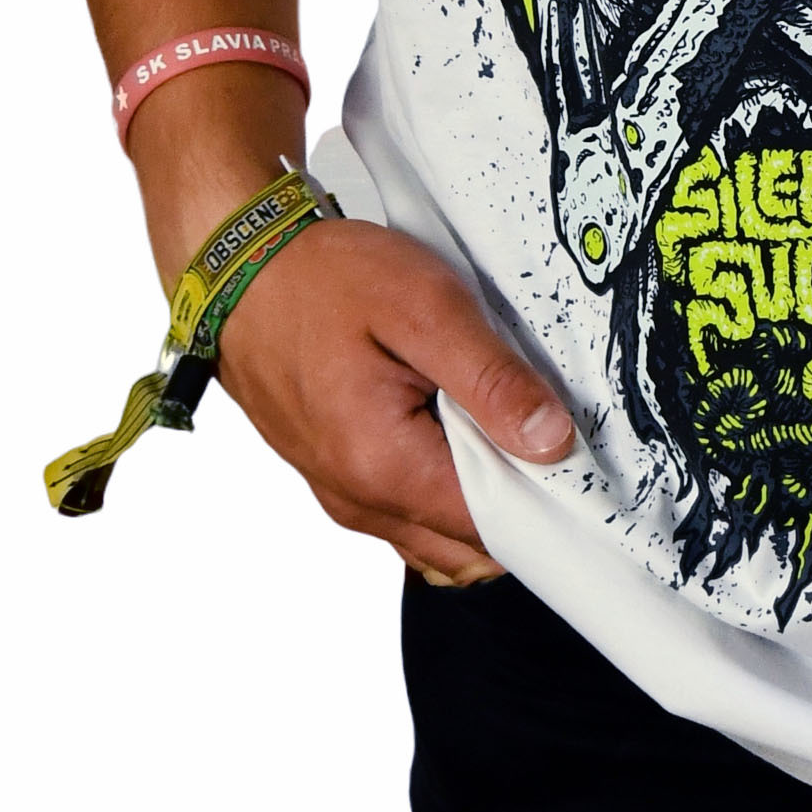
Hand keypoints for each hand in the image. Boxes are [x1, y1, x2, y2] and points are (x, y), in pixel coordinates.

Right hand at [210, 213, 575, 584]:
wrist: (240, 267)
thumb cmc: (322, 279)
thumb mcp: (425, 306)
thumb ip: (492, 380)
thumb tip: (553, 442)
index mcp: (383, 469)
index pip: (494, 530)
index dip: (545, 496)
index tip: (572, 451)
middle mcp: (359, 503)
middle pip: (470, 545)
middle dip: (516, 500)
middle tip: (535, 424)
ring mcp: (343, 495)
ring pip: (439, 532)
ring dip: (478, 489)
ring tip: (489, 415)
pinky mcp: (337, 476)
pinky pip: (408, 508)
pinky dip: (442, 479)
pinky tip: (449, 419)